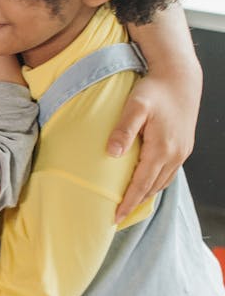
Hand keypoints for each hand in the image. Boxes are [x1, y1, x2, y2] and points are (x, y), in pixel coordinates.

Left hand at [108, 73, 197, 221]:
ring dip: (146, 195)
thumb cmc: (154, 90)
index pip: (141, 184)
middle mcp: (175, 154)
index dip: (127, 202)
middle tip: (117, 217)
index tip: (114, 217)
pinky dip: (157, 184)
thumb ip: (123, 129)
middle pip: (152, 188)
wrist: (179, 78)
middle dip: (135, 204)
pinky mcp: (184, 147)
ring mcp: (181, 152)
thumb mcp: (135, 106)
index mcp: (161, 148)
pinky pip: (169, 173)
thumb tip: (112, 152)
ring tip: (130, 206)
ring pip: (162, 182)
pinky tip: (147, 186)